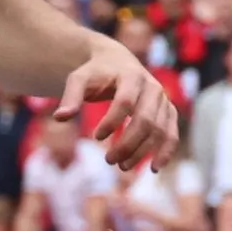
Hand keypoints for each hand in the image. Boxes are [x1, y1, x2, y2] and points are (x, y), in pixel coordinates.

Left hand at [55, 39, 178, 169]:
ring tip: (122, 167)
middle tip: (109, 161)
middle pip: (145, 120)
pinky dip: (166, 151)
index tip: (95, 137)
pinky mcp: (168, 110)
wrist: (117, 61)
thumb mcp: (79, 79)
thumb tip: (60, 117)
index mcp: (131, 75)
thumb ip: (70, 96)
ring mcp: (163, 99)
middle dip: (128, 144)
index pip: (125, 102)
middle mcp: (152, 86)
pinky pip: (172, 133)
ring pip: (159, 130)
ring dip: (143, 152)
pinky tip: (154, 168)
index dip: (112, 122)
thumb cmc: (95, 73)